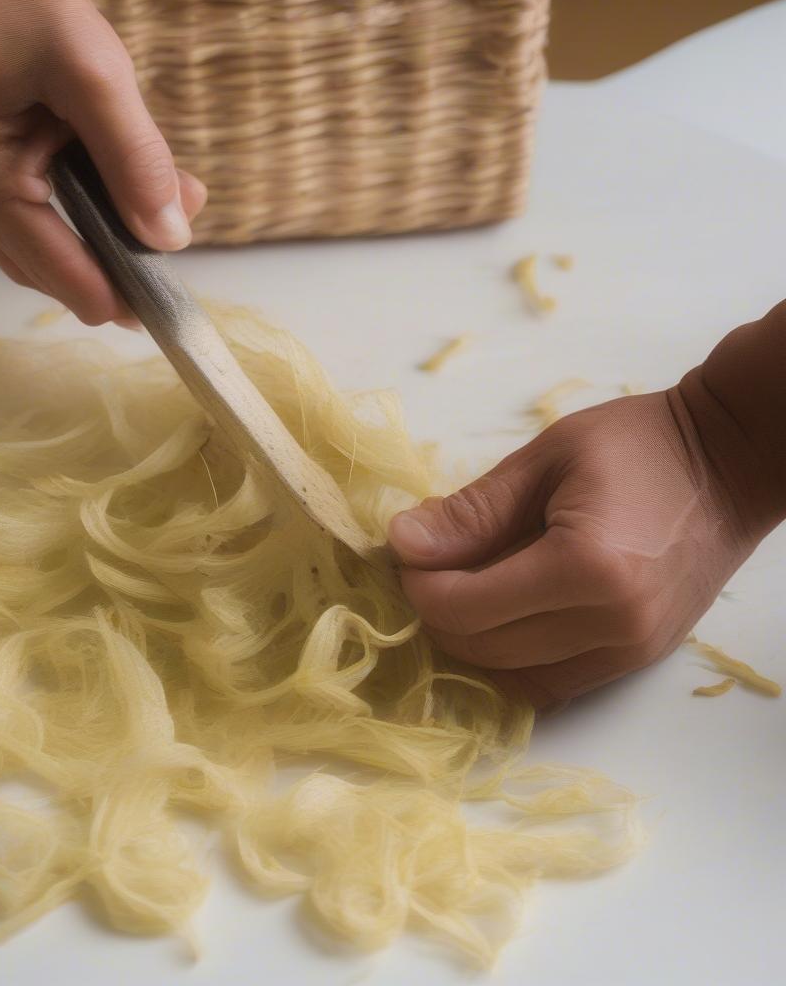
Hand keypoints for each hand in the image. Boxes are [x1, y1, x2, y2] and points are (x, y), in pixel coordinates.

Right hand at [0, 0, 205, 323]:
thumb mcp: (89, 71)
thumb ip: (135, 157)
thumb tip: (169, 235)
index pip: (66, 278)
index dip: (122, 297)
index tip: (171, 309)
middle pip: (54, 272)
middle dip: (118, 265)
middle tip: (175, 245)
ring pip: (46, 244)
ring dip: (104, 235)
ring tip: (160, 207)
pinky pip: (35, 209)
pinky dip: (83, 207)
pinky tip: (117, 183)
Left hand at [388, 389, 765, 708]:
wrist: (728, 462)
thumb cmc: (639, 446)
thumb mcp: (546, 459)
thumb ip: (473, 511)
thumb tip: (403, 544)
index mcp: (587, 567)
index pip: (466, 608)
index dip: (420, 585)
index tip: (411, 551)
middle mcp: (612, 625)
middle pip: (482, 649)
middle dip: (437, 612)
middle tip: (429, 565)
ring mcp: (630, 651)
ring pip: (511, 677)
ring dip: (470, 640)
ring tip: (463, 587)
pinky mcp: (638, 659)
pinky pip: (551, 685)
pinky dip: (510, 660)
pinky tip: (499, 618)